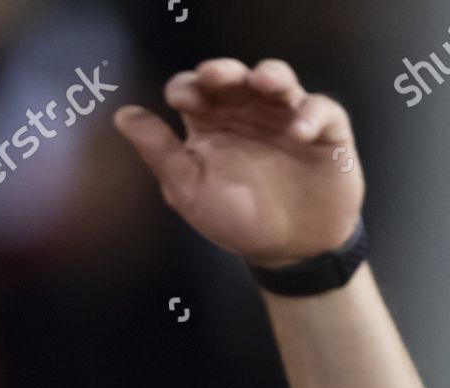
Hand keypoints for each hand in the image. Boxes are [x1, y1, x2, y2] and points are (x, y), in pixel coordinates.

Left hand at [113, 58, 364, 268]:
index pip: (194, 90)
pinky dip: (310, 114)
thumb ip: (160, 153)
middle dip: (224, 72)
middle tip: (215, 77)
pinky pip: (320, 109)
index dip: (188, 89)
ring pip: (278, 80)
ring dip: (271, 76)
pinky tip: (299, 131)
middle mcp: (248, 112)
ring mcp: (286, 117)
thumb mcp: (191, 192)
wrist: (292, 253)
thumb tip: (124, 115)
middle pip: (234, 76)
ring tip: (264, 83)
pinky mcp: (324, 130)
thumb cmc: (239, 222)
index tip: (183, 101)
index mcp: (212, 123)